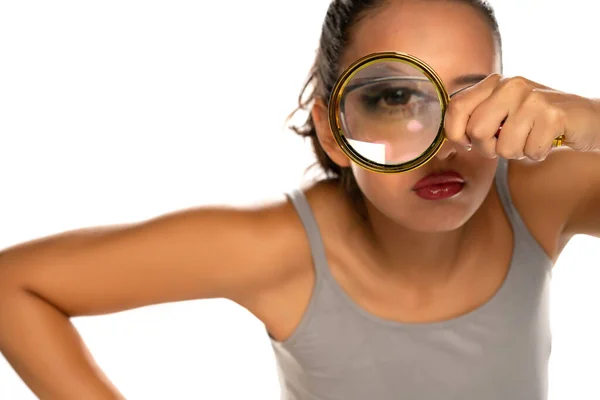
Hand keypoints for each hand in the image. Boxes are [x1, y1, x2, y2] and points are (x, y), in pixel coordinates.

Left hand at [443, 74, 599, 159]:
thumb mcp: (501, 114)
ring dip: (517, 153)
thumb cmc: (537, 120)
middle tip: (506, 142)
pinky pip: (529, 152)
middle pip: (476, 131)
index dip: (456, 134)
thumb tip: (444, 149)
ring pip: (503, 148)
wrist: (586, 118)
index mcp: (493, 83)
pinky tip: (546, 139)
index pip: (456, 108)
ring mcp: (532, 98)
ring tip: (530, 138)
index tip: (469, 143)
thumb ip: (473, 122)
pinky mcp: (553, 114)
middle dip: (489, 148)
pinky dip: (537, 154)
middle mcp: (510, 85)